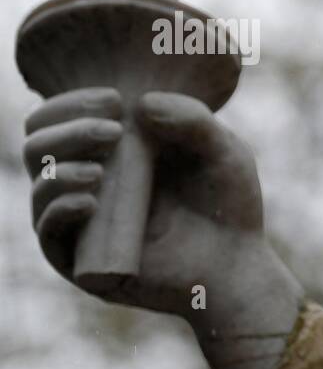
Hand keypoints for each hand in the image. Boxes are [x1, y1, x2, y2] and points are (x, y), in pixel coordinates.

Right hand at [24, 87, 302, 368]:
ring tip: (100, 171)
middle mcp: (87, 182)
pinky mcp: (81, 262)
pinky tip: (90, 201)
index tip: (116, 99)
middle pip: (40, 144)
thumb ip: (193, 119)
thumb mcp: (223, 152)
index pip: (62, 116)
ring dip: (60, 169)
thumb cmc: (229, 208)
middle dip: (66, 129)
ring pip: (40, 184)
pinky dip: (60, 209)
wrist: (237, 269)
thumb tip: (141, 104)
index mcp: (110, 151)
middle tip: (112, 131)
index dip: (76, 102)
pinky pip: (48, 233)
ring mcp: (82, 223)